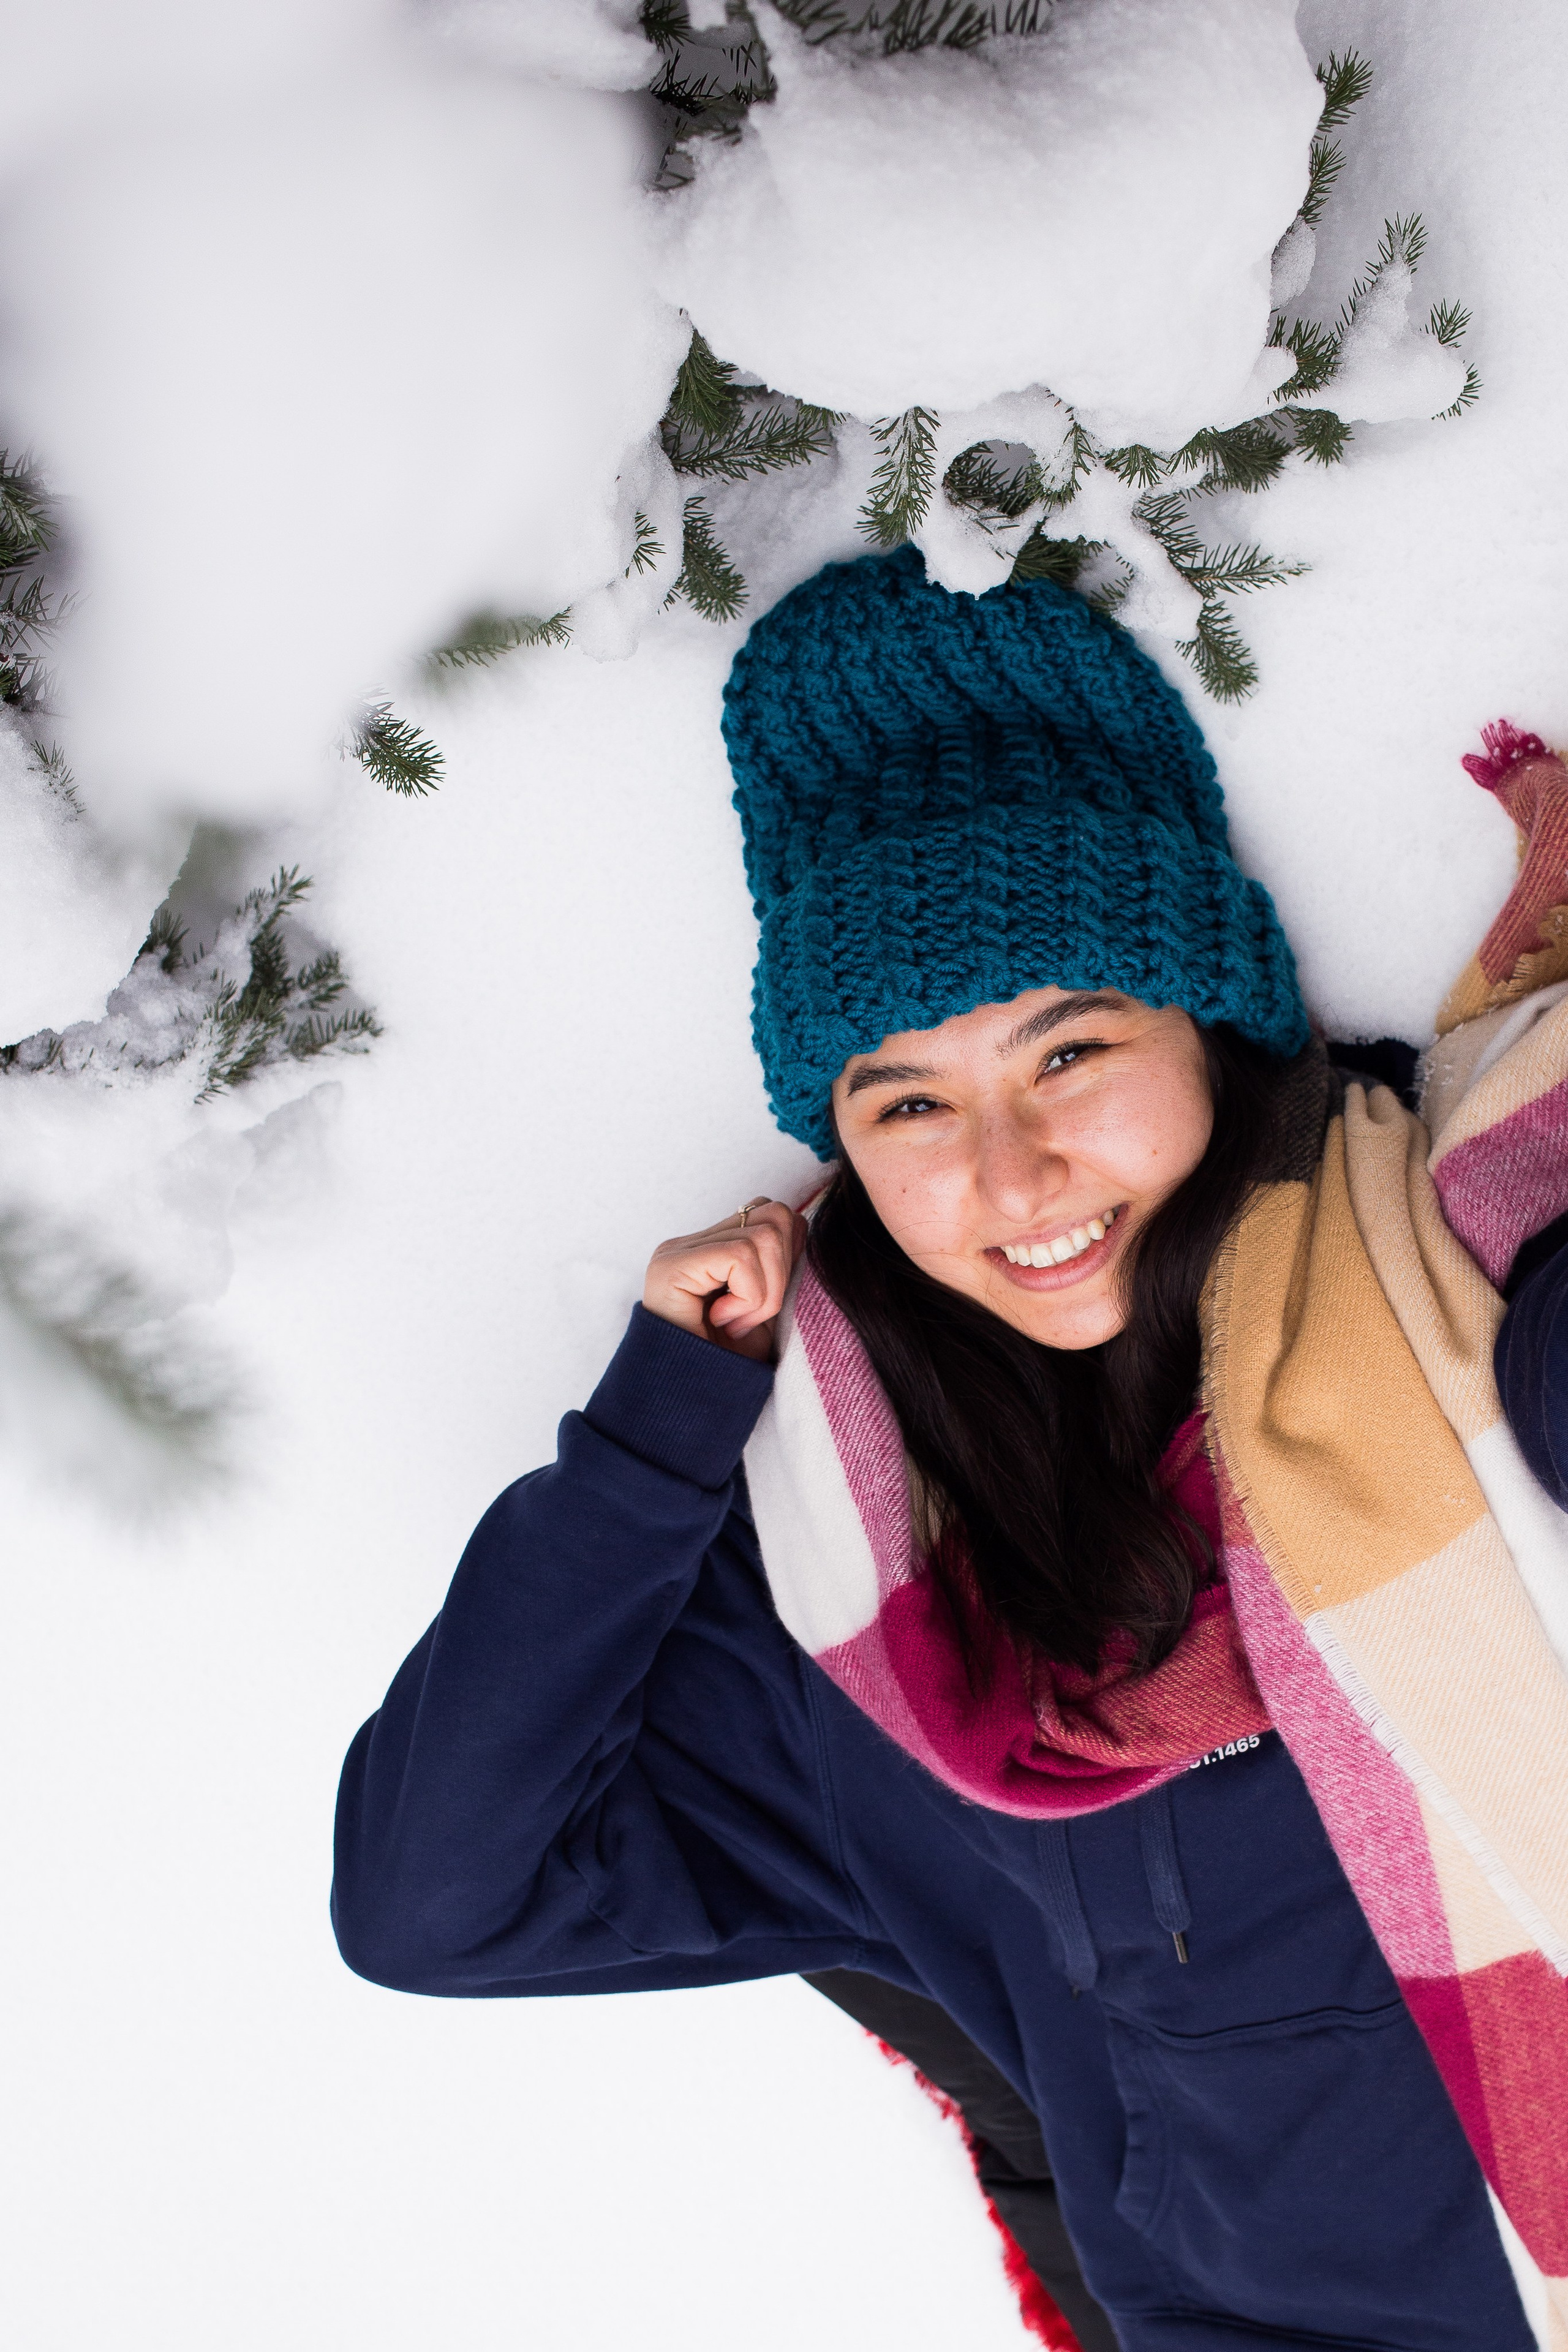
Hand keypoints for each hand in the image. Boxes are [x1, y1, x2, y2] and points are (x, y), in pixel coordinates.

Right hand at [642, 1197, 805, 1362]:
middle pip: (775, 1214)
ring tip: (738, 1322)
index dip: (790, 1256)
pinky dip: (748, 1297)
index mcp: (714, 1246)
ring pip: (765, 1235)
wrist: (693, 1403)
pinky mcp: (672, 1265)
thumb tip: (803, 1226)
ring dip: (766, 1292)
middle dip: (783, 1272)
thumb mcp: (768, 1309)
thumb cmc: (731, 1363)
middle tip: (752, 1318)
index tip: (766, 1307)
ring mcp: (678, 1250)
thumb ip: (782, 1266)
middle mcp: (693, 1242)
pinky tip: (725, 1320)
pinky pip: (740, 1256)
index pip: (773, 1213)